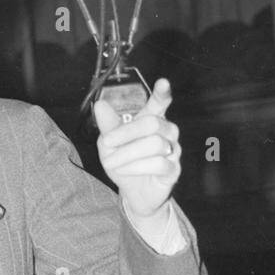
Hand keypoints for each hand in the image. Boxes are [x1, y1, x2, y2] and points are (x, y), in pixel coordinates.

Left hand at [93, 78, 180, 220]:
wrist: (133, 192)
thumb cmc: (124, 162)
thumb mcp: (109, 144)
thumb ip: (108, 126)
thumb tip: (100, 104)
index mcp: (152, 120)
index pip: (160, 103)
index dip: (162, 93)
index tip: (163, 82)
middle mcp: (167, 132)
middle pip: (153, 123)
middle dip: (126, 133)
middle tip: (107, 144)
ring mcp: (173, 150)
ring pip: (155, 144)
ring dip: (127, 154)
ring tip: (111, 163)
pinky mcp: (174, 169)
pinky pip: (159, 164)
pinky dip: (136, 167)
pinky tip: (125, 171)